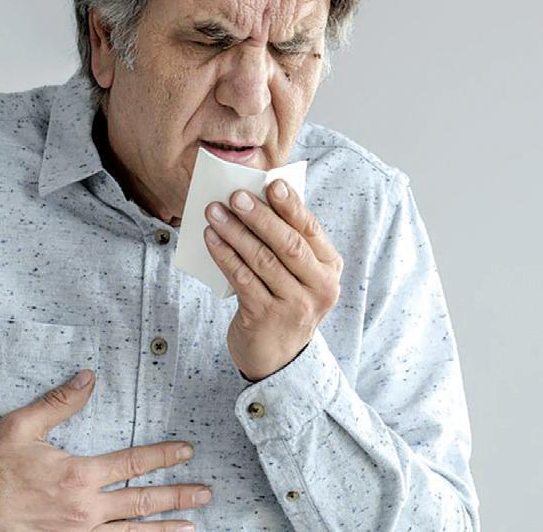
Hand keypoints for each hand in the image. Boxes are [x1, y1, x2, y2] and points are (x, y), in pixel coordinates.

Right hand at [0, 369, 210, 530]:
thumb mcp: (20, 429)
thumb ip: (59, 403)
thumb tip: (88, 378)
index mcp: (78, 476)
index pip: (133, 463)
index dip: (164, 456)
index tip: (187, 452)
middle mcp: (85, 509)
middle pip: (142, 501)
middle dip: (178, 496)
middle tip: (205, 494)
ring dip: (164, 528)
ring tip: (191, 526)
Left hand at [203, 179, 343, 381]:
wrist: (279, 358)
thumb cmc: (286, 302)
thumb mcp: (300, 275)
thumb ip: (290, 244)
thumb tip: (260, 201)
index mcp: (331, 269)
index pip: (311, 231)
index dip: (292, 206)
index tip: (273, 185)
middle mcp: (319, 287)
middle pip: (288, 244)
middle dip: (260, 217)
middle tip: (236, 196)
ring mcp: (294, 305)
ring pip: (262, 260)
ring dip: (236, 233)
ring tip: (215, 213)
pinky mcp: (265, 317)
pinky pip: (242, 279)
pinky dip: (225, 256)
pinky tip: (212, 239)